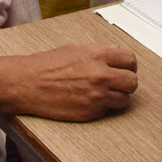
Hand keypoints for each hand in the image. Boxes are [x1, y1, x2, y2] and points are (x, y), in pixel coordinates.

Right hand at [15, 44, 137, 121]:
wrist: (29, 83)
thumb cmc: (48, 65)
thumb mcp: (76, 49)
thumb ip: (99, 53)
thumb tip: (116, 56)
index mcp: (98, 55)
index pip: (130, 60)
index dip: (129, 65)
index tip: (126, 68)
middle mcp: (101, 74)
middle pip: (132, 81)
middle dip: (127, 82)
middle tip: (119, 82)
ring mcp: (96, 95)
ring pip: (124, 99)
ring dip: (118, 96)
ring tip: (105, 93)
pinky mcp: (90, 111)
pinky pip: (108, 110)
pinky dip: (103, 106)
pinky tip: (91, 100)